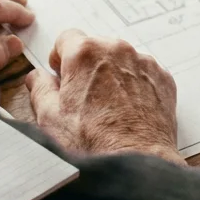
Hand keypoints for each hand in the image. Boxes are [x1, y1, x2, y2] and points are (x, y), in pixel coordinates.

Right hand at [25, 29, 182, 164]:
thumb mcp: (50, 117)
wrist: (136, 162)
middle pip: (95, 46)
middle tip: (82, 95)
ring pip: (120, 58)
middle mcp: (116, 49)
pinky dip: (134, 84)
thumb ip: (40, 89)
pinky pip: (142, 72)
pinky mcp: (162, 77)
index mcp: (84, 53)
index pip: (66, 37)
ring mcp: (143, 62)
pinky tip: (127, 109)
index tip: (61, 73)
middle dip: (86, 65)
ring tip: (107, 106)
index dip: (60, 56)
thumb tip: (37, 78)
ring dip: (111, 73)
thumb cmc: (93, 143)